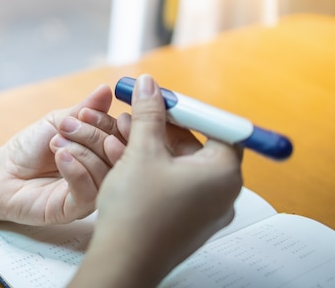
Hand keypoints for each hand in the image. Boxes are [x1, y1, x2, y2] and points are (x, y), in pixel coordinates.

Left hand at [0, 84, 120, 224]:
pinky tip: (61, 157)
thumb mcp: (59, 121)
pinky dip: (76, 170)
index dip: (109, 123)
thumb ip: (85, 109)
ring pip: (105, 173)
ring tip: (57, 142)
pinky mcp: (74, 210)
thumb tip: (107, 89)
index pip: (123, 137)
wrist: (2, 172)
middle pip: (118, 155)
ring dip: (81, 151)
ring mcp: (90, 193)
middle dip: (94, 135)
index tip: (84, 113)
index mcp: (103, 152)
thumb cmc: (30, 147)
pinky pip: (87, 193)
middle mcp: (102, 174)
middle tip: (67, 127)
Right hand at [71, 75, 242, 287]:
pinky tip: (128, 160)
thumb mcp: (142, 152)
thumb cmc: (137, 212)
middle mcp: (222, 194)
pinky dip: (156, 169)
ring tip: (126, 133)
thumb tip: (150, 85)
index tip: (166, 100)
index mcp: (223, 175)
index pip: (220, 128)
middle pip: (200, 146)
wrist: (122, 262)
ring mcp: (205, 211)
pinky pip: (176, 186)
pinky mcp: (187, 221)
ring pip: (183, 166)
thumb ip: (149, 114)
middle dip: (168, 126)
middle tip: (142, 111)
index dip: (191, 110)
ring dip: (156, 146)